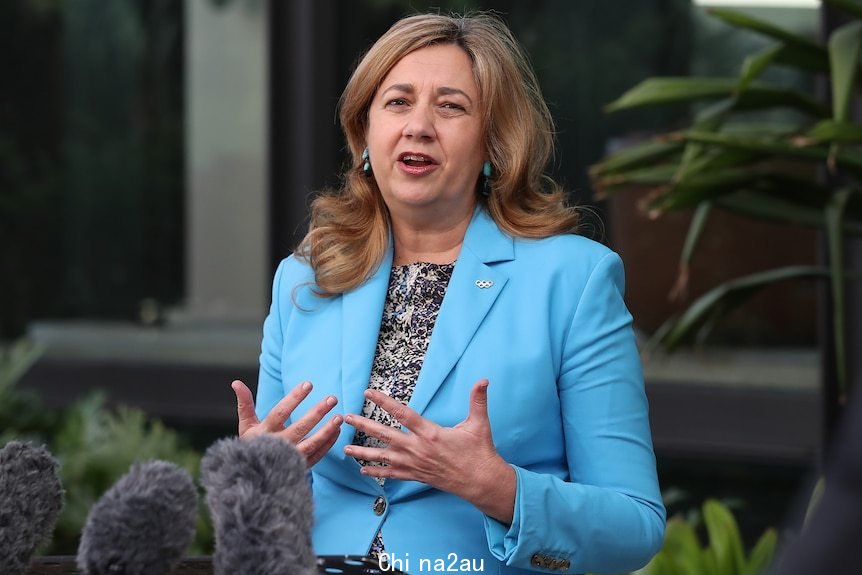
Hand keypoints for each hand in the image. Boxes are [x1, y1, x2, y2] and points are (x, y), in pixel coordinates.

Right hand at [232, 379, 342, 466]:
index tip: (309, 384)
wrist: (253, 476)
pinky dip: (328, 443)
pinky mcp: (300, 467)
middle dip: (317, 412)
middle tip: (332, 399)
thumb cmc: (251, 445)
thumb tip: (236, 382)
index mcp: (264, 432)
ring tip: (339, 417)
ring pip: (312, 444)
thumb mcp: (246, 425)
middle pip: (300, 427)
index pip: (281, 412)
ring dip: (327, 430)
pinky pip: (317, 454)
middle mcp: (278, 445)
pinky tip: (337, 430)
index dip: (294, 398)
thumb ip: (244, 403)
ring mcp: (290, 458)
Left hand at [343, 379, 514, 523]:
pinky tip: (362, 469)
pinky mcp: (416, 476)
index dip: (384, 402)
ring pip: (383, 457)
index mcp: (430, 433)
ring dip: (363, 452)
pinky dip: (377, 472)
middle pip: (385, 435)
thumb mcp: (479, 424)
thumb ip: (478, 400)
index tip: (368, 393)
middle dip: (364, 425)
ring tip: (345, 449)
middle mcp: (418, 449)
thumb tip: (483, 380)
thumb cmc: (479, 452)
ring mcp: (415, 464)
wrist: (481, 481)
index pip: (402, 414)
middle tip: (347, 418)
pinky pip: (392, 474)